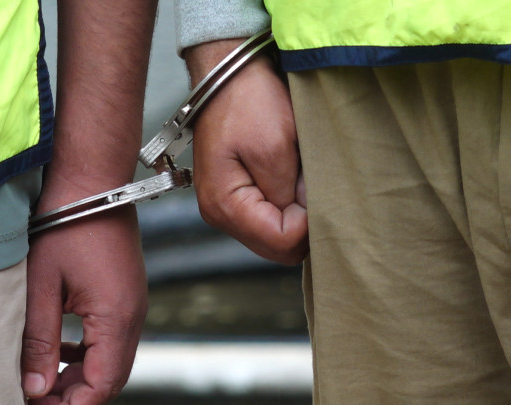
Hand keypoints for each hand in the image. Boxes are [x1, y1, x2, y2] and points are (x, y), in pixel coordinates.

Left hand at [22, 205, 146, 404]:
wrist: (91, 178)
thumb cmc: (65, 222)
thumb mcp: (42, 285)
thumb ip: (40, 341)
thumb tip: (35, 389)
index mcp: (116, 317)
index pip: (100, 387)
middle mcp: (133, 315)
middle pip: (109, 378)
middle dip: (73, 395)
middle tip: (34, 394)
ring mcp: (132, 303)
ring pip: (111, 360)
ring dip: (80, 374)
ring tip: (43, 375)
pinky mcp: (125, 292)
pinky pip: (112, 337)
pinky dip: (88, 351)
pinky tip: (62, 344)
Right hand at [187, 41, 307, 263]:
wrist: (228, 73)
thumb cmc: (248, 101)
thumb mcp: (276, 146)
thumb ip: (290, 192)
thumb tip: (307, 219)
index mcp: (225, 205)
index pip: (281, 242)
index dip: (307, 223)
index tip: (314, 187)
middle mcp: (219, 215)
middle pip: (276, 248)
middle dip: (302, 223)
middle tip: (311, 184)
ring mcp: (224, 207)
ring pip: (274, 236)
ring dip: (295, 214)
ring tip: (300, 177)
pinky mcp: (234, 197)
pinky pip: (267, 219)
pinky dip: (286, 206)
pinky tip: (291, 179)